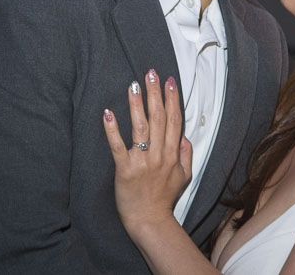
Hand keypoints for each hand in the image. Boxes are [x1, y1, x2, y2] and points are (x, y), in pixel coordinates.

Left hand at [103, 69, 192, 238]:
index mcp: (173, 154)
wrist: (149, 220)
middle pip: (158, 118)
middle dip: (155, 93)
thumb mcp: (184, 176)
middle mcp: (159, 154)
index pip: (173, 120)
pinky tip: (108, 113)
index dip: (172, 99)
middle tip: (150, 73)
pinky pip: (117, 145)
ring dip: (136, 104)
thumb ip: (185, 153)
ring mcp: (141, 161)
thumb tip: (183, 134)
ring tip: (133, 85)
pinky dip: (112, 129)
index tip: (169, 81)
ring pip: (140, 127)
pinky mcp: (124, 168)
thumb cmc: (164, 198)